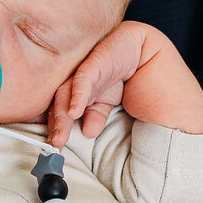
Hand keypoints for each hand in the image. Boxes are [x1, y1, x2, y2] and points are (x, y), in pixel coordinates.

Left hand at [48, 22, 151, 143]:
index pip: (63, 111)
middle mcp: (79, 82)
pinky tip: (74, 112)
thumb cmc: (132, 76)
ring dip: (61, 117)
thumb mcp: (110, 102)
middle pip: (59, 104)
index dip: (58, 130)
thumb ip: (97, 115)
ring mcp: (86, 72)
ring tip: (60, 137)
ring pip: (65, 94)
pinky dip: (77, 96)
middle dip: (56, 127)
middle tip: (54, 147)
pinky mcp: (95, 62)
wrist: (148, 51)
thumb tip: (88, 132)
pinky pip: (82, 80)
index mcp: (81, 92)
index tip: (55, 151)